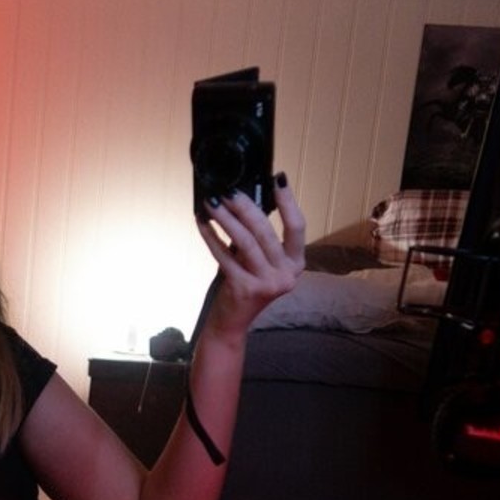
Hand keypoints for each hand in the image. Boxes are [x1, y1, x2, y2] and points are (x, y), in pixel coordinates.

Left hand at [196, 177, 305, 338]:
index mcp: (296, 263)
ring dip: (226, 218)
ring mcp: (267, 283)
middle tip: (228, 190)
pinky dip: (211, 237)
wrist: (232, 321)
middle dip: (245, 207)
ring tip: (212, 202)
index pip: (297, 226)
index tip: (277, 178)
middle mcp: (287, 274)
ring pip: (245, 241)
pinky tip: (202, 223)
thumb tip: (244, 199)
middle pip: (265, 231)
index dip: (288, 201)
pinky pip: (224, 256)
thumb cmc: (246, 284)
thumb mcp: (261, 261)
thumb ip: (260, 237)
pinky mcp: (244, 288)